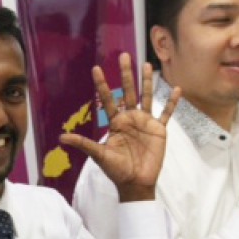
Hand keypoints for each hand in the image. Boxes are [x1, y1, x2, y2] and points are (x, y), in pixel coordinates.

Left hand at [60, 53, 180, 201]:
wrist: (136, 183)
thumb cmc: (117, 170)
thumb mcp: (99, 155)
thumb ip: (83, 144)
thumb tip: (61, 137)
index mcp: (116, 122)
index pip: (107, 99)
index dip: (102, 85)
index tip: (96, 69)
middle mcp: (130, 118)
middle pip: (127, 91)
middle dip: (125, 74)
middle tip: (123, 55)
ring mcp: (145, 123)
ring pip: (147, 97)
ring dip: (147, 82)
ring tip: (146, 65)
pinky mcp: (159, 130)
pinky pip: (166, 113)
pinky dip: (172, 102)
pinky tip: (178, 89)